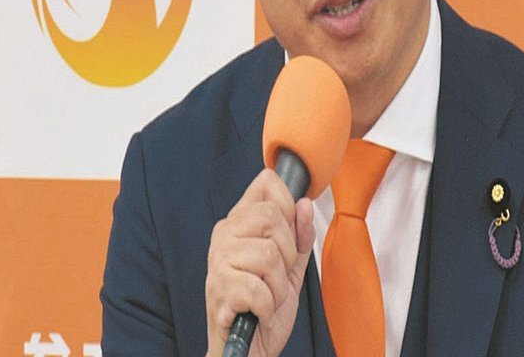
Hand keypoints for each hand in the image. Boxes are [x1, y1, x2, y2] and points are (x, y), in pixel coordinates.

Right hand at [205, 169, 314, 356]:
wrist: (249, 350)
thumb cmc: (265, 305)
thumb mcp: (291, 265)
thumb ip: (299, 234)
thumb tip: (304, 202)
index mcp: (241, 220)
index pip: (267, 183)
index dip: (288, 203)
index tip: (289, 232)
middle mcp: (225, 233)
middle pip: (272, 217)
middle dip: (288, 252)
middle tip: (278, 275)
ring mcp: (218, 260)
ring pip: (268, 254)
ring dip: (279, 285)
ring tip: (268, 295)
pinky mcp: (218, 289)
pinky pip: (259, 288)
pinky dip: (268, 305)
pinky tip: (259, 309)